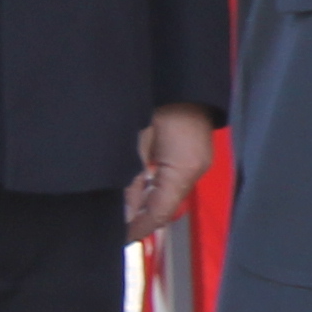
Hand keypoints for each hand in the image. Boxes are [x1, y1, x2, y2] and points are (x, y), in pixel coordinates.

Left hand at [123, 103, 216, 243]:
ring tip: (121, 208)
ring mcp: (197, 160)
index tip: (118, 238)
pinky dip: (155, 186)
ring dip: (147, 201)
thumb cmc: (159, 98)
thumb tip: (123, 213)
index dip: (138, 228)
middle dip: (140, 217)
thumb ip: (131, 181)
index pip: (160, 212)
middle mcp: (195, 169)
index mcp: (185, 169)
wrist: (179, 73)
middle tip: (114, 226)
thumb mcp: (136, 142)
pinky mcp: (192, 151)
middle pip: (166, 205)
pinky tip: (137, 186)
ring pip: (169, 193)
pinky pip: (173, 178)